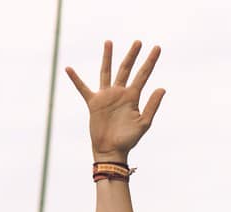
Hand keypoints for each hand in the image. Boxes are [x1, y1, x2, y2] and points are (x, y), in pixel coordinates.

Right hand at [66, 40, 164, 161]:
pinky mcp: (93, 103)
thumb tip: (162, 88)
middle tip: (138, 42)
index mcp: (133, 97)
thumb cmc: (128, 140)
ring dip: (107, 57)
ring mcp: (106, 96)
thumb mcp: (143, 123)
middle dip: (132, 55)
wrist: (111, 151)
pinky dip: (76, 79)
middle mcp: (120, 93)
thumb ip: (152, 105)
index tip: (158, 48)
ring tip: (109, 42)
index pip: (143, 75)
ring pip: (107, 72)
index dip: (150, 62)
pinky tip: (68, 69)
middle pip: (126, 69)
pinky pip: (83, 88)